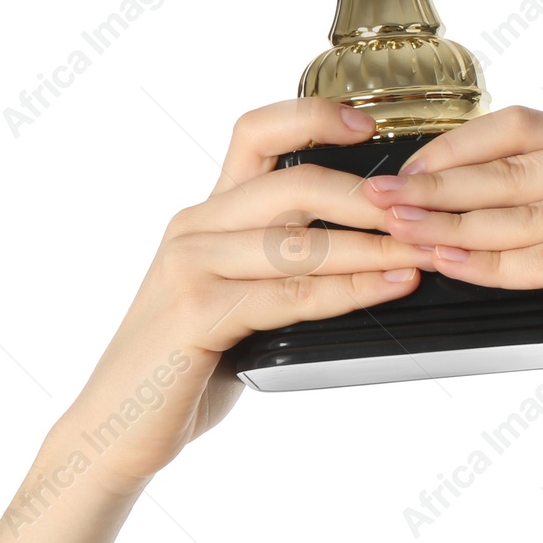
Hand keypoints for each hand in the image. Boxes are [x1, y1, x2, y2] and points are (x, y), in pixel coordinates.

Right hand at [59, 97, 433, 495]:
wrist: (117, 428)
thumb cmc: (188, 363)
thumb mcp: (233, 295)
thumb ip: (279, 264)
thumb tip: (371, 250)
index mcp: (208, 213)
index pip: (256, 131)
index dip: (313, 115)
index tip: (369, 121)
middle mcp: (196, 227)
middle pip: (293, 182)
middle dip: (370, 195)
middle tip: (424, 209)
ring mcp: (192, 267)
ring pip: (300, 241)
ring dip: (374, 245)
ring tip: (426, 251)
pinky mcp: (196, 313)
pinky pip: (290, 294)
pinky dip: (350, 289)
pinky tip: (390, 285)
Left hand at [364, 106, 542, 402]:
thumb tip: (471, 220)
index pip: (521, 126)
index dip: (455, 145)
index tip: (400, 170)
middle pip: (513, 165)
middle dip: (435, 185)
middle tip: (375, 199)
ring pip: (524, 210)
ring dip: (450, 223)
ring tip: (396, 232)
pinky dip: (494, 263)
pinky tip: (450, 262)